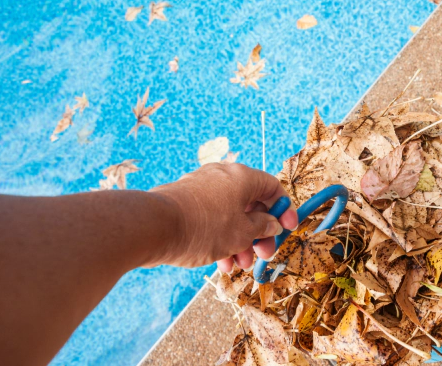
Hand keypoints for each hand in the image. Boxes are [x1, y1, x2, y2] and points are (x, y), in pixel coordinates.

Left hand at [149, 163, 297, 270]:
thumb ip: (262, 228)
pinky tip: (219, 262)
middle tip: (262, 255)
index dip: (284, 210)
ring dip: (239, 241)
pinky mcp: (186, 202)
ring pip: (230, 214)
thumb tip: (271, 223)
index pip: (272, 188)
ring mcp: (202, 188)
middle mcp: (223, 177)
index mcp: (242, 177)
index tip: (288, 229)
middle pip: (251, 204)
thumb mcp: (242, 233)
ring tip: (237, 265)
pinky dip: (220, 237)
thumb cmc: (203, 228)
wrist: (154, 227)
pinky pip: (212, 218)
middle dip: (259, 234)